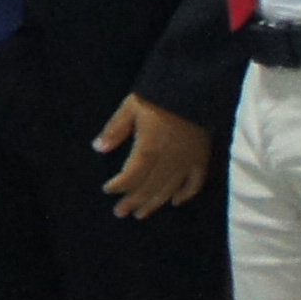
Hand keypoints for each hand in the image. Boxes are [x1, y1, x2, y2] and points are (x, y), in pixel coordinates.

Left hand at [92, 92, 212, 216]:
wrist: (196, 85)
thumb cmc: (158, 94)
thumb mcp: (131, 107)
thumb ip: (115, 129)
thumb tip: (98, 148)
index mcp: (148, 149)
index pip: (130, 177)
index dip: (118, 186)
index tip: (108, 190)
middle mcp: (168, 161)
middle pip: (148, 187)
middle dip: (133, 201)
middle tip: (121, 212)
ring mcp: (186, 161)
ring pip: (168, 190)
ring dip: (153, 203)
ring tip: (141, 214)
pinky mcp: (202, 158)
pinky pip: (195, 183)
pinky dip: (186, 194)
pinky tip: (176, 202)